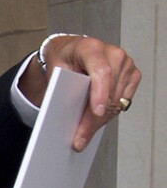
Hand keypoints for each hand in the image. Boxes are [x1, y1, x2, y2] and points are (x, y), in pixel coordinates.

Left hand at [18, 35, 140, 151]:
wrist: (72, 50)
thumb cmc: (63, 59)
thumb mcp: (54, 69)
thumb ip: (60, 87)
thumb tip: (64, 118)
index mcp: (92, 48)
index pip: (101, 72)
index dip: (100, 93)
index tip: (97, 113)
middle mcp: (114, 54)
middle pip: (109, 93)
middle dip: (93, 120)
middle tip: (79, 140)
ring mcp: (126, 65)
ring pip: (116, 101)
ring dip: (100, 121)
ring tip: (83, 136)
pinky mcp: (132, 75)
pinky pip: (123, 101)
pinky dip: (108, 115)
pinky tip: (94, 124)